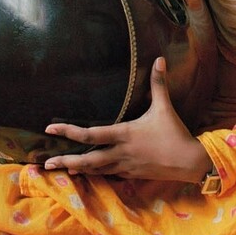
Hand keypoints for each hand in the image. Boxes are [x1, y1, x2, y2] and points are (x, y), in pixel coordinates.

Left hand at [44, 57, 212, 183]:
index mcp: (125, 134)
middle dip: (66, 160)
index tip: (51, 128)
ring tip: (61, 167)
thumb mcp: (164, 107)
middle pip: (87, 160)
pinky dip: (95, 173)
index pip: (91, 134)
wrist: (189, 162)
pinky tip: (87, 173)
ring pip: (95, 170)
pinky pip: (108, 175)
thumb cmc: (174, 132)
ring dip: (77, 168)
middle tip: (46, 163)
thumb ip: (158, 83)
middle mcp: (120, 152)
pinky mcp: (131, 174)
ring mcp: (125, 165)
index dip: (69, 131)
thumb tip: (159, 59)